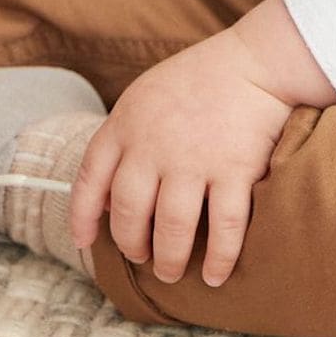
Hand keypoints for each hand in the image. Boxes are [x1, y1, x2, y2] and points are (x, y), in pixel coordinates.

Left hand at [68, 30, 293, 287]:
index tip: (84, 241)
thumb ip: (121, 141)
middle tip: (142, 257)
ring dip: (170, 260)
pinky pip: (224, 228)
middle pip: (128, 213)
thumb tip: (102, 200)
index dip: (82, 216)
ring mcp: (194, 159)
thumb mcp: (142, 99)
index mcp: (125, 125)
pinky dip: (219, 258)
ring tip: (172, 272)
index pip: (90, 179)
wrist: (253, 61)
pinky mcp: (235, 170)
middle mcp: (153, 145)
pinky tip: (216, 275)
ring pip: (172, 229)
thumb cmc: (196, 81)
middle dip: (132, 245)